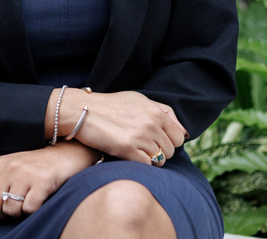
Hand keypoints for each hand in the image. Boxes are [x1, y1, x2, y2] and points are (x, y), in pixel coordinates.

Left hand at [0, 141, 96, 218]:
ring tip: (25, 203)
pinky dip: (31, 211)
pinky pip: (28, 209)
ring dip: (17, 213)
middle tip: (11, 206)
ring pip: (9, 209)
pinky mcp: (42, 183)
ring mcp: (26, 174)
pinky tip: (36, 201)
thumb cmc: (32, 168)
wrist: (64, 155)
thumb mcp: (5, 174)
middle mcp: (9, 168)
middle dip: (0, 213)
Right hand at [51, 89, 186, 165]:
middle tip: (140, 146)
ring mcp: (141, 137)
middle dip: (159, 151)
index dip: (169, 142)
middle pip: (170, 151)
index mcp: (156, 112)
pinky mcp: (128, 149)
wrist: (81, 111)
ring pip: (160, 160)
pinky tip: (127, 155)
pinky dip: (139, 164)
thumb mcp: (139, 100)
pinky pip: (147, 166)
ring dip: (149, 159)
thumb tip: (185, 133)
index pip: (179, 137)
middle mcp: (152, 124)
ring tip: (133, 149)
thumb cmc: (110, 106)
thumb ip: (164, 113)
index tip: (155, 141)